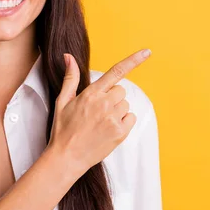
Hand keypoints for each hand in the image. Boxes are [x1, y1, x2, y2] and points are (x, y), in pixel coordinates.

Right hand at [47, 48, 151, 174]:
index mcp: (91, 94)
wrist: (67, 157)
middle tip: (98, 111)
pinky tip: (109, 129)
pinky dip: (123, 122)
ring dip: (117, 110)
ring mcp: (113, 119)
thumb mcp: (63, 101)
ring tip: (101, 122)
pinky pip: (131, 118)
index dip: (133, 60)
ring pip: (125, 105)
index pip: (116, 72)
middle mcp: (104, 104)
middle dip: (112, 97)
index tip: (147, 52)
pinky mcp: (120, 133)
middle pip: (121, 90)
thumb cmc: (63, 129)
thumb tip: (68, 56)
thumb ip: (71, 77)